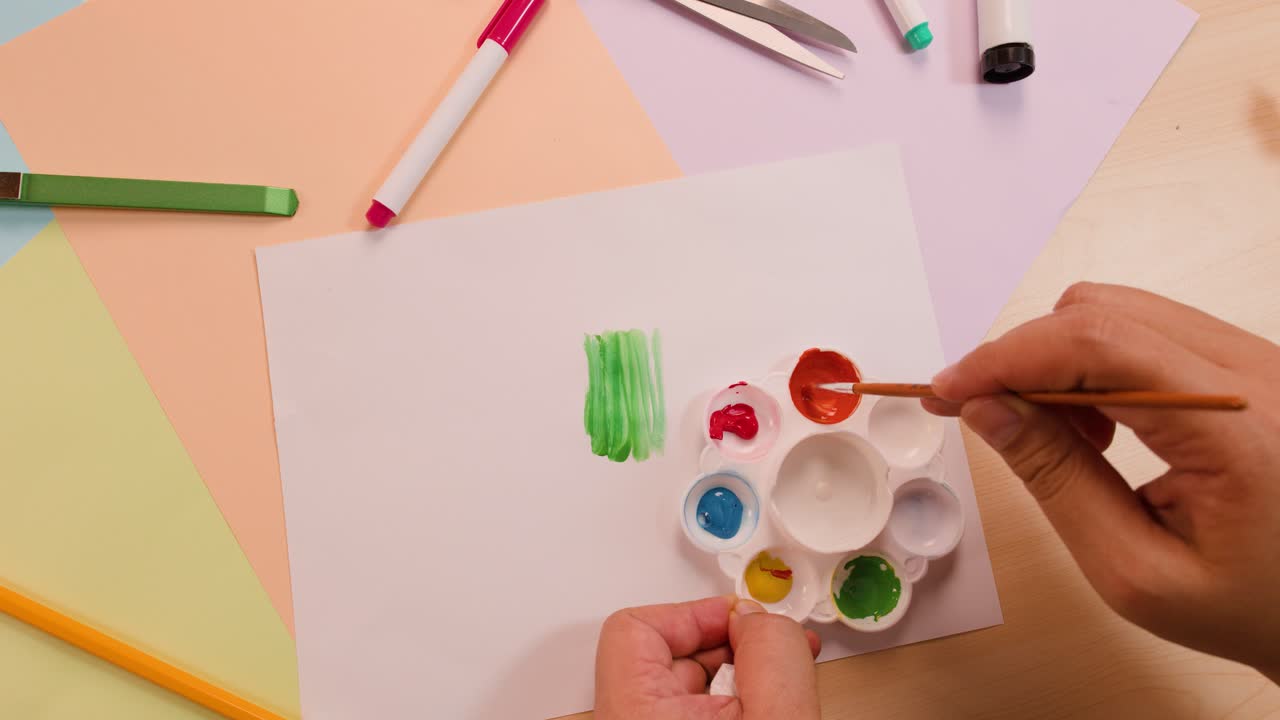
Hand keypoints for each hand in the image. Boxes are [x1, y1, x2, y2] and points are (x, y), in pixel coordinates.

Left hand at [594, 596, 821, 719]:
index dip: (695, 613)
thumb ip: (772, 653)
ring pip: (687, 688)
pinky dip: (738, 705)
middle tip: (775, 649)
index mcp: (635, 714)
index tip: (742, 619)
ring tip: (783, 684)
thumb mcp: (777, 717)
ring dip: (739, 676)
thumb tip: (760, 619)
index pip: (635, 627)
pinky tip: (772, 707)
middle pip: (666, 654)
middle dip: (728, 643)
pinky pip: (696, 714)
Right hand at [925, 283, 1279, 681]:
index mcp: (1236, 428)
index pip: (1097, 346)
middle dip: (1023, 358)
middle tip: (981, 414)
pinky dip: (1096, 367)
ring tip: (1058, 438)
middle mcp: (1255, 374)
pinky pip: (1148, 332)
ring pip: (1121, 313)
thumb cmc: (1253, 606)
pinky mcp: (1247, 366)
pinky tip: (1097, 427)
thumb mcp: (1135, 570)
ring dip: (1059, 363)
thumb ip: (1057, 481)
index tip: (947, 391)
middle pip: (1102, 314)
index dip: (1006, 358)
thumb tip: (987, 411)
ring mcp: (1256, 362)